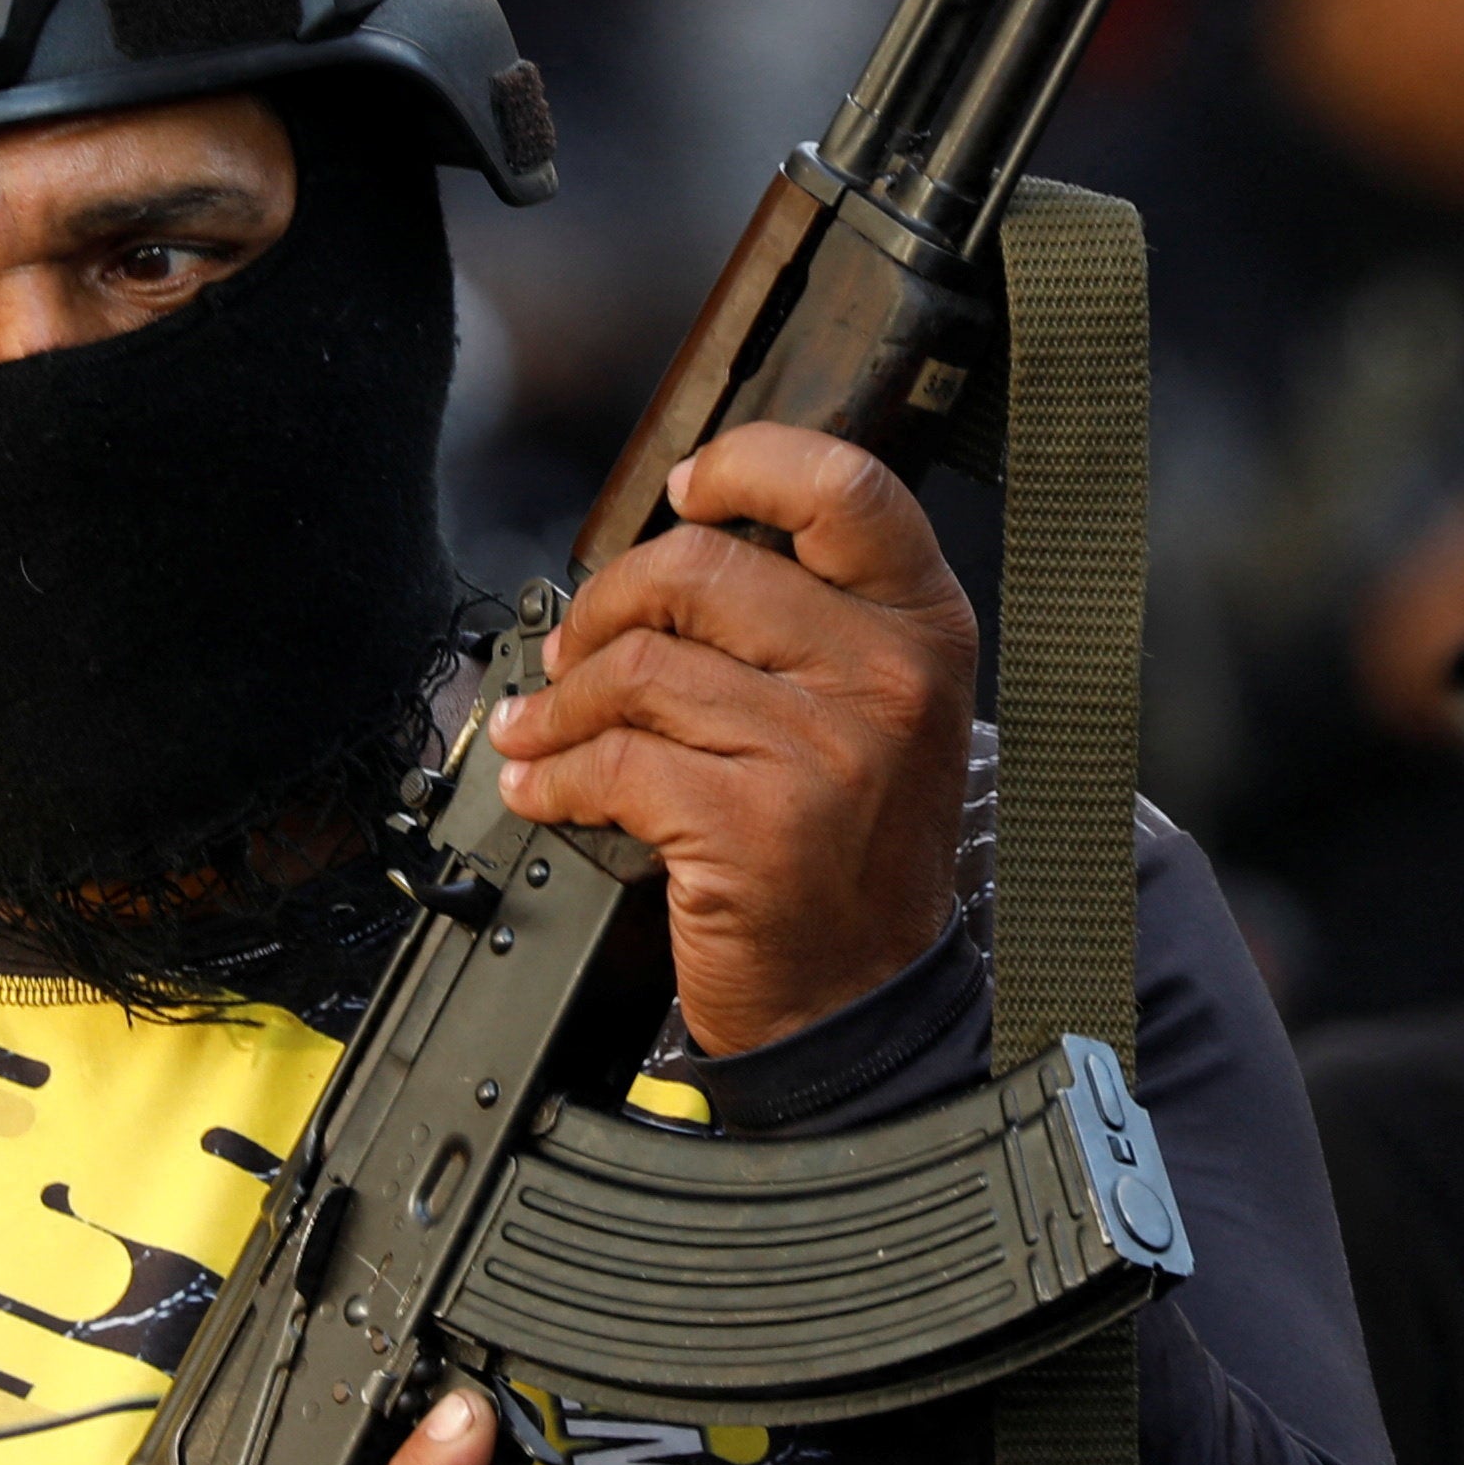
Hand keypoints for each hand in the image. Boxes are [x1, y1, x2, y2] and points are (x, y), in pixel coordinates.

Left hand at [484, 427, 973, 1055]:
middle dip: (607, 604)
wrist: (860, 1000)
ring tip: (540, 729)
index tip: (684, 491)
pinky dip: (551, 775)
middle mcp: (886, 678)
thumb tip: (669, 551)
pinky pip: (611, 762)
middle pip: (703, 567)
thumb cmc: (853, 850)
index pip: (845, 488)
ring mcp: (823, 752)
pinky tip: (543, 786)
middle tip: (575, 649)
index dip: (748, 464)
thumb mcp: (877, 711)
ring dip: (560, 702)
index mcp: (923, 626)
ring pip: (639, 666)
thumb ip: (809, 619)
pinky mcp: (752, 824)